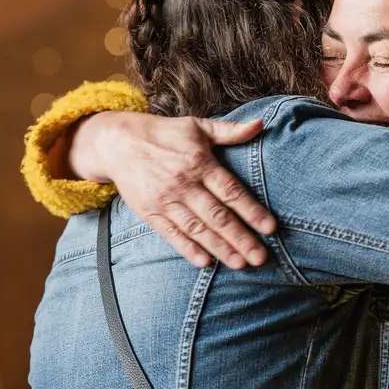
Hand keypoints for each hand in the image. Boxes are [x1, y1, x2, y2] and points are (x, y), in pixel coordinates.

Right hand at [73, 111, 275, 268]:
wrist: (118, 143)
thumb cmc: (164, 134)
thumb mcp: (197, 126)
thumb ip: (230, 131)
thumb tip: (261, 124)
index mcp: (199, 163)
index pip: (231, 192)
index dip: (252, 211)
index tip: (270, 228)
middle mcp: (183, 184)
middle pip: (217, 216)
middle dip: (240, 238)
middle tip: (260, 257)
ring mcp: (165, 200)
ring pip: (197, 229)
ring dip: (220, 248)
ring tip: (240, 264)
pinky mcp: (150, 212)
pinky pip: (171, 234)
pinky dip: (188, 249)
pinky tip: (205, 262)